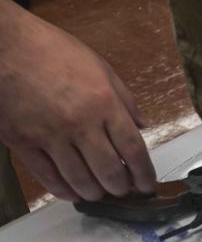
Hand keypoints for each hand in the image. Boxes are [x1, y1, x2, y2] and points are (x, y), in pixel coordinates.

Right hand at [0, 10, 154, 201]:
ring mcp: (49, 136)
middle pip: (108, 169)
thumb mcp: (101, 68)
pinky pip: (47, 176)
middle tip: (126, 192)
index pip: (132, 148)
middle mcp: (80, 124)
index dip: (144, 172)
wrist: (7, 48)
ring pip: (78, 178)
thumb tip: (143, 125)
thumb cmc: (54, 51)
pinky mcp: (23, 143)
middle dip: (121, 187)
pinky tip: (73, 193)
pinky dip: (63, 190)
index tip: (148, 184)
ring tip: (102, 194)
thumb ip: (125, 99)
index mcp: (104, 103)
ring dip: (94, 192)